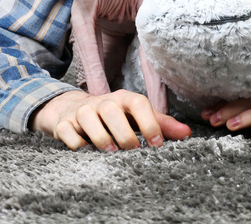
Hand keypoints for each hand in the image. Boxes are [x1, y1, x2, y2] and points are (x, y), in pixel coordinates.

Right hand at [30, 89, 191, 150]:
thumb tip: (187, 134)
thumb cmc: (113, 116)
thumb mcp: (136, 117)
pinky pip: (66, 130)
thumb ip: (161, 125)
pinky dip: (75, 142)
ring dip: (100, 137)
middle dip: (124, 132)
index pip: (138, 103)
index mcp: (123, 99)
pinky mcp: (64, 123)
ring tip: (111, 151)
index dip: (149, 123)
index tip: (157, 145)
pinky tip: (85, 150)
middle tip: (132, 150)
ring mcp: (81, 111)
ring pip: (88, 118)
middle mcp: (102, 102)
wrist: (72, 108)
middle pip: (112, 110)